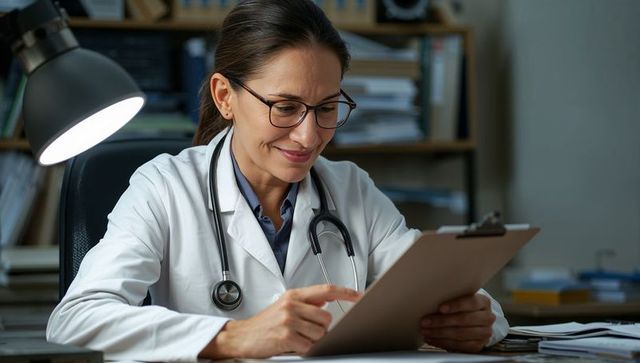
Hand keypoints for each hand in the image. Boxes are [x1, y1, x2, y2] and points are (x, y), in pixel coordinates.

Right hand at [200, 284, 361, 358]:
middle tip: (307, 332)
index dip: (346, 292)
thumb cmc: (264, 323)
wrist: (241, 336)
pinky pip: (309, 346)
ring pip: (320, 333)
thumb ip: (305, 302)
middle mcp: (292, 305)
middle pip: (326, 317)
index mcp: (294, 295)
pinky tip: (294, 346)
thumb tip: (326, 300)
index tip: (359, 296)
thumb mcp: (284, 305)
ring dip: (313, 340)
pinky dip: (305, 349)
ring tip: (298, 339)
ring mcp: (289, 320)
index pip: (326, 289)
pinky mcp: (286, 336)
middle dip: (322, 329)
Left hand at [420, 293, 495, 352]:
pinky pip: (459, 346)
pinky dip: (443, 342)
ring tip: (425, 331)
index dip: (455, 306)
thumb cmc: (463, 307)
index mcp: (484, 302)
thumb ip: (451, 297)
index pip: (471, 302)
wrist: (475, 322)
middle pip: (464, 320)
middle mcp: (487, 318)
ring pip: (460, 334)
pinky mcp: (478, 346)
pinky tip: (432, 339)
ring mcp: (484, 333)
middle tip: (425, 322)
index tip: (440, 308)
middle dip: (442, 321)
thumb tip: (430, 299)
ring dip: (440, 333)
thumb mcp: (461, 298)